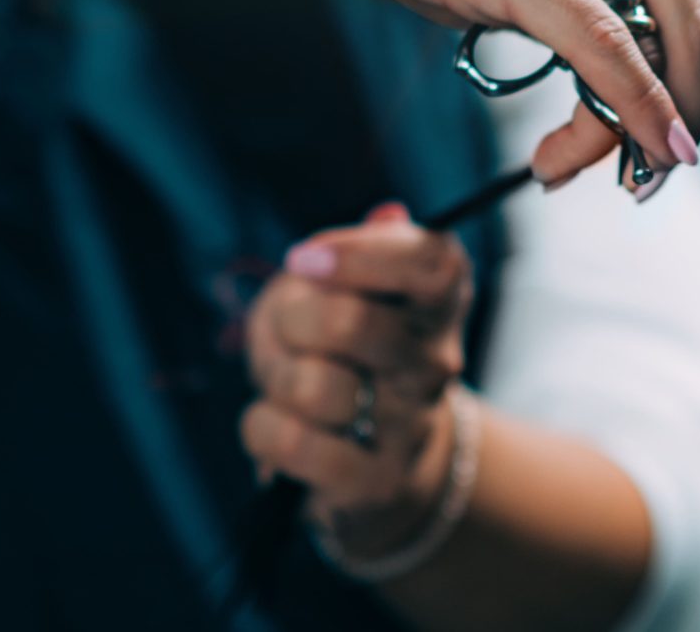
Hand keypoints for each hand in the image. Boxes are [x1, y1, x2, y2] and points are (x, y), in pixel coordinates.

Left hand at [239, 205, 470, 544]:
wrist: (384, 464)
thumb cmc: (352, 352)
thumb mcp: (356, 287)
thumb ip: (368, 247)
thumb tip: (387, 216)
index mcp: (439, 303)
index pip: (429, 264)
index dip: (358, 254)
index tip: (304, 258)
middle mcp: (435, 363)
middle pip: (351, 323)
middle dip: (294, 318)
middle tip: (289, 323)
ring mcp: (406, 426)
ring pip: (312, 387)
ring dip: (276, 376)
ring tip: (286, 378)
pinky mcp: (372, 484)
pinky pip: (290, 442)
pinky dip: (261, 426)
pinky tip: (273, 420)